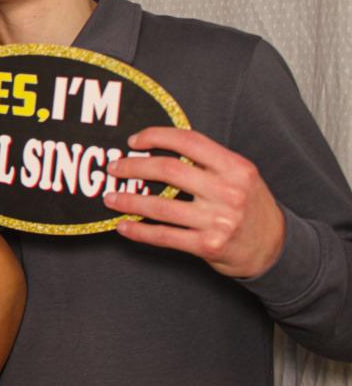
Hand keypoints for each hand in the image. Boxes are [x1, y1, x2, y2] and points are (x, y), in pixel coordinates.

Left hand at [103, 127, 284, 277]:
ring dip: (129, 200)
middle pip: (169, 170)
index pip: (189, 141)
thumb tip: (160, 147)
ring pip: (161, 207)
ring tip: (111, 198)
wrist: (275, 248)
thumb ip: (208, 161)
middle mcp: (229, 191)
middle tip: (114, 168)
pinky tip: (123, 226)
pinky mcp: (208, 246)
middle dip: (134, 167)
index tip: (134, 141)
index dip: (157, 137)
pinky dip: (139, 231)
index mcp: (235, 166)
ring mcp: (219, 220)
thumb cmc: (249, 206)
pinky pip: (165, 236)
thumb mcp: (239, 175)